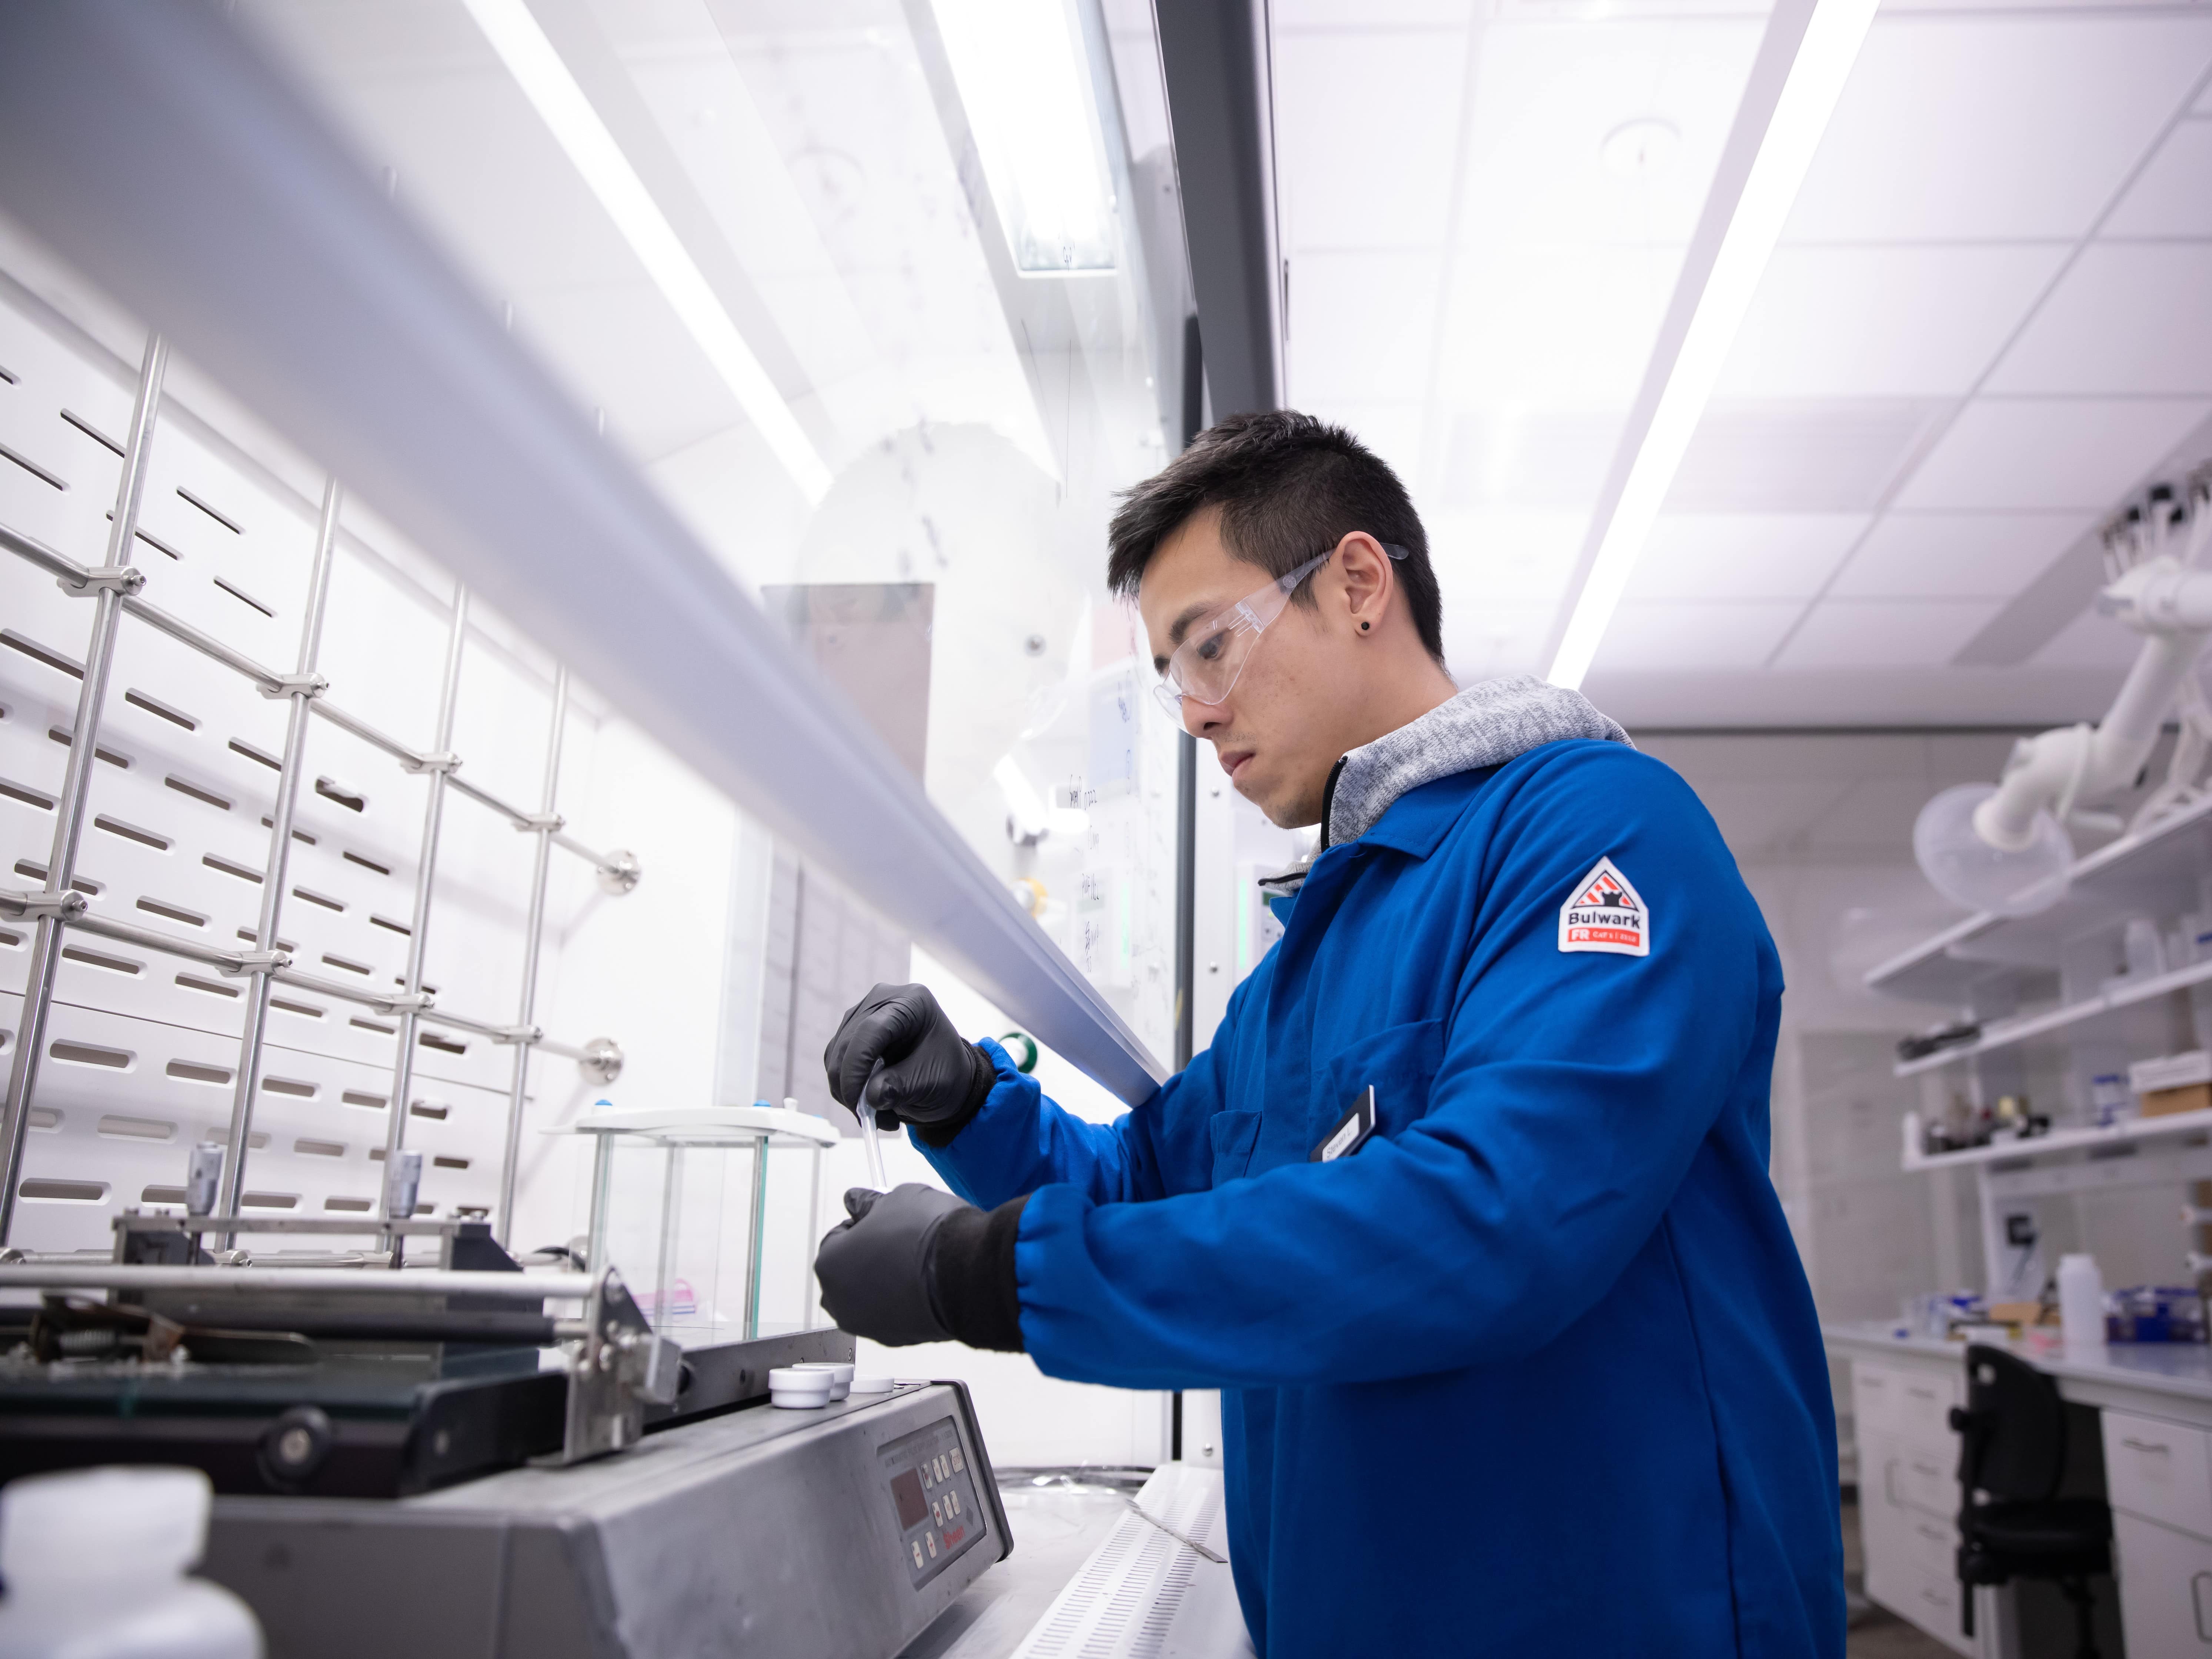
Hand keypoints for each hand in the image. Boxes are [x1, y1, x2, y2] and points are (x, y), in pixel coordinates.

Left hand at [814, 1184, 970, 1345]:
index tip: (882, 1219)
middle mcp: (841, 1302)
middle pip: (849, 1272)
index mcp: (830, 1265)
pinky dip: (903, 1300)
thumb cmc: (928, 1236)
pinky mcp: (899, 1338)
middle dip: (868, 1256)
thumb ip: (869, 1202)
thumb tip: (859, 1201)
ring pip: (870, 1297)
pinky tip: (924, 1282)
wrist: (968, 1273)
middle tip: (898, 1239)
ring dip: (885, 1281)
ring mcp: (869, 1325)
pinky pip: (893, 1314)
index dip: (863, 1223)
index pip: (837, 1237)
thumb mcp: (897, 1199)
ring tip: (915, 1260)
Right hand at [823, 983, 995, 1131]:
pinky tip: (870, 1103)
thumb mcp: (932, 1082)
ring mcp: (863, 1015)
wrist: (946, 1075)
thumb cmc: (946, 1071)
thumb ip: (901, 1087)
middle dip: (852, 1086)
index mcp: (911, 1003)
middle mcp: (883, 1001)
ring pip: (836, 1056)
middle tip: (868, 1118)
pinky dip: (847, 1088)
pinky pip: (835, 1062)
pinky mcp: (851, 1033)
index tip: (856, 1099)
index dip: (857, 1066)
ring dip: (849, 1092)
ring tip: (879, 1115)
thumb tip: (871, 1096)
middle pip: (848, 1043)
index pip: (871, 1030)